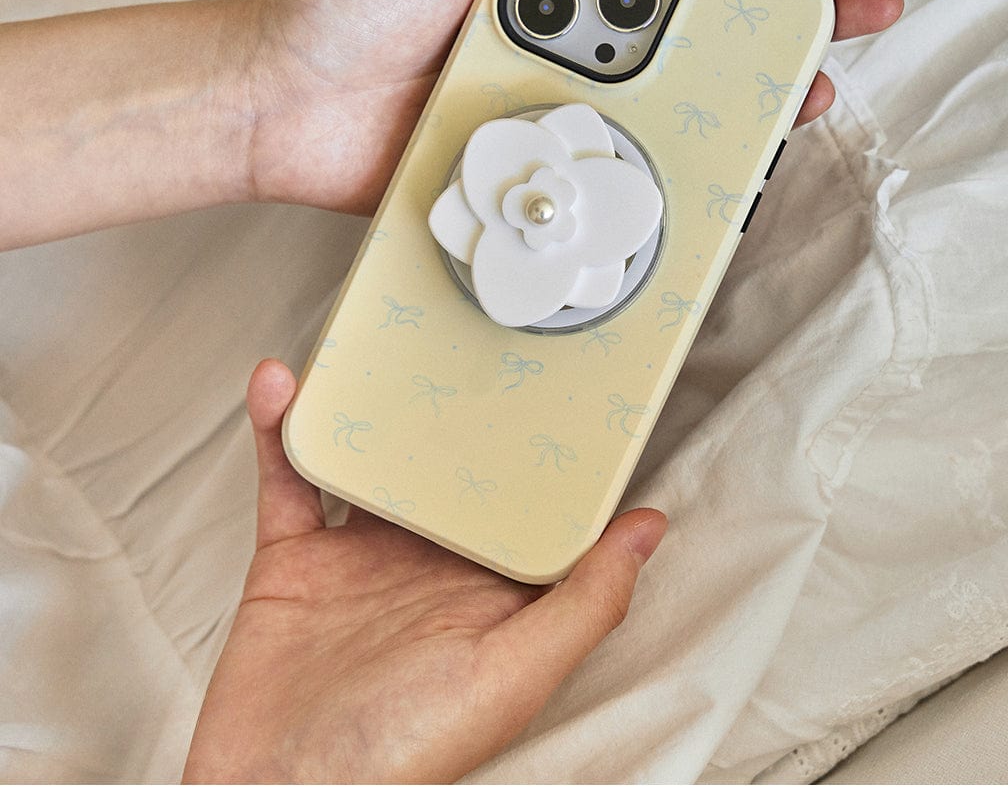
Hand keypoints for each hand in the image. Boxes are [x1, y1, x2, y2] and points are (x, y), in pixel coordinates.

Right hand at [181, 359, 666, 783]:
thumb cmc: (400, 757)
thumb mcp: (513, 674)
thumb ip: (583, 602)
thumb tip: (652, 529)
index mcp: (488, 587)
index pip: (523, 499)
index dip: (536, 443)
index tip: (549, 378)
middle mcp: (427, 565)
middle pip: (443, 466)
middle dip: (447, 406)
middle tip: (452, 332)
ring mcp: (360, 559)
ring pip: (368, 458)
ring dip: (364, 404)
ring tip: (368, 345)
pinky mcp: (295, 560)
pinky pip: (289, 478)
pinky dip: (280, 431)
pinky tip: (283, 387)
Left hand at [245, 0, 902, 214]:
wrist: (279, 106)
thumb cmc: (345, 3)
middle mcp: (568, 36)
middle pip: (697, 27)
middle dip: (786, 17)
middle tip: (860, 14)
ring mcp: (556, 102)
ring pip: (671, 100)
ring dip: (746, 97)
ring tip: (807, 94)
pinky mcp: (532, 161)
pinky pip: (617, 164)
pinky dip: (672, 166)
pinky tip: (719, 167)